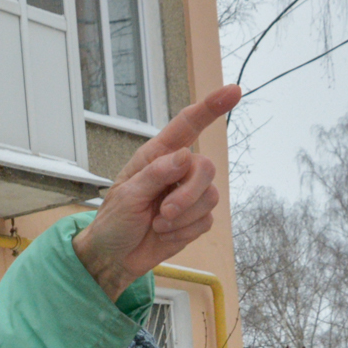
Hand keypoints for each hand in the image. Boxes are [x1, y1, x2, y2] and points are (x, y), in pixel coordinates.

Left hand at [74, 85, 242, 297]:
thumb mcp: (127, 195)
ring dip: (183, 216)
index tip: (233, 91)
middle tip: (164, 212)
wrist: (114, 257)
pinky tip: (164, 233)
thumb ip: (157, 174)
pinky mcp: (195, 219)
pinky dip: (184, 231)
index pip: (188, 125)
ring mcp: (188, 195)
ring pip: (210, 197)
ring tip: (158, 224)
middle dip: (189, 193)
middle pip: (206, 167)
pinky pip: (206, 220)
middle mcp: (177, 171)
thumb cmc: (114, 221)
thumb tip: (186, 155)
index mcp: (157, 156)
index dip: (211, 107)